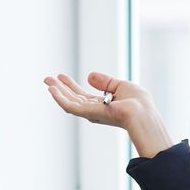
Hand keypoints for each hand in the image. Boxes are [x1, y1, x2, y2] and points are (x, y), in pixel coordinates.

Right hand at [41, 71, 175, 159]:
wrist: (142, 113)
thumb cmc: (138, 103)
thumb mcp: (121, 86)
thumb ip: (105, 82)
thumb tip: (88, 76)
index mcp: (102, 106)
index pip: (82, 96)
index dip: (71, 86)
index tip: (61, 76)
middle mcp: (94, 112)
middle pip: (73, 99)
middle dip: (60, 88)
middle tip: (47, 78)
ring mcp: (91, 113)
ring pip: (69, 102)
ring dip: (57, 92)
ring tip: (47, 80)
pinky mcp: (88, 114)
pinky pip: (69, 106)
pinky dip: (59, 98)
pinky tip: (52, 89)